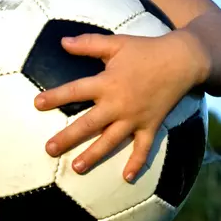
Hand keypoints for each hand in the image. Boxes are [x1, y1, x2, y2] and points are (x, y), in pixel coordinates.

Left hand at [34, 30, 208, 180]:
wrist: (182, 60)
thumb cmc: (146, 49)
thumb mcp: (117, 43)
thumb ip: (89, 44)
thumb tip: (62, 42)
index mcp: (108, 82)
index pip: (76, 91)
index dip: (56, 97)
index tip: (37, 105)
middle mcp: (119, 103)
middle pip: (88, 124)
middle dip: (67, 137)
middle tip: (49, 150)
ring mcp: (135, 117)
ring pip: (111, 140)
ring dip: (93, 155)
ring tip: (76, 168)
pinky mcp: (151, 124)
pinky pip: (143, 147)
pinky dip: (137, 163)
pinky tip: (127, 178)